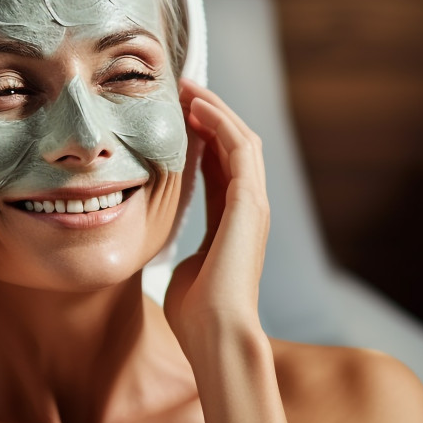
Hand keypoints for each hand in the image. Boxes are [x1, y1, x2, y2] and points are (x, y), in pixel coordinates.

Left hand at [164, 79, 269, 349]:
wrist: (216, 334)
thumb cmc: (197, 314)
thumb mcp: (184, 268)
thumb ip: (185, 250)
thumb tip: (169, 249)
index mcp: (231, 223)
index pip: (219, 167)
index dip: (200, 138)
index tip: (174, 116)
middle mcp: (247, 209)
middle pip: (234, 146)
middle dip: (209, 115)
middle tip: (180, 89)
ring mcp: (253, 204)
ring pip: (241, 139)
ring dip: (215, 110)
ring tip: (187, 88)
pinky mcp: (250, 203)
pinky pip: (240, 148)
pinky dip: (221, 123)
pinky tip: (197, 106)